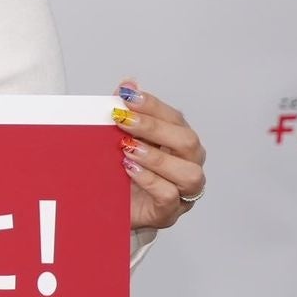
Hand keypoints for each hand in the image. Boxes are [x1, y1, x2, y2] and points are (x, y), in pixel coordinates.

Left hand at [113, 82, 204, 232]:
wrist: (107, 209)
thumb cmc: (120, 171)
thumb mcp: (117, 140)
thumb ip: (126, 113)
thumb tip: (128, 83)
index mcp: (179, 143)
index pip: (176, 119)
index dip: (154, 106)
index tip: (127, 96)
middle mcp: (188, 165)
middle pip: (188, 142)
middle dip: (154, 128)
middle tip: (123, 121)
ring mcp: (182, 192)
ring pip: (189, 173)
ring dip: (156, 158)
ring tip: (127, 149)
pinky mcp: (168, 212)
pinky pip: (170, 196)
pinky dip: (150, 181)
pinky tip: (129, 171)